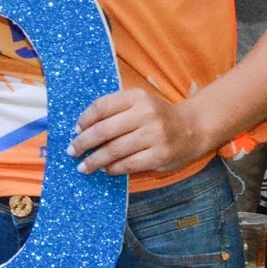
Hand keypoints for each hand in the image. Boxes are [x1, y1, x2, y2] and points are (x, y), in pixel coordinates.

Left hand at [67, 87, 206, 176]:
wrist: (194, 128)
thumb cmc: (158, 116)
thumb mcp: (139, 103)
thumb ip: (115, 110)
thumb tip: (81, 129)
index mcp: (138, 97)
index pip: (102, 106)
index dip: (85, 119)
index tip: (75, 130)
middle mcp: (146, 114)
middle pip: (104, 130)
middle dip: (83, 143)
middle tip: (72, 151)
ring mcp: (154, 136)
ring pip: (114, 150)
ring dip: (94, 160)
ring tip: (83, 166)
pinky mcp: (160, 156)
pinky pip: (128, 164)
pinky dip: (113, 169)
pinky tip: (105, 170)